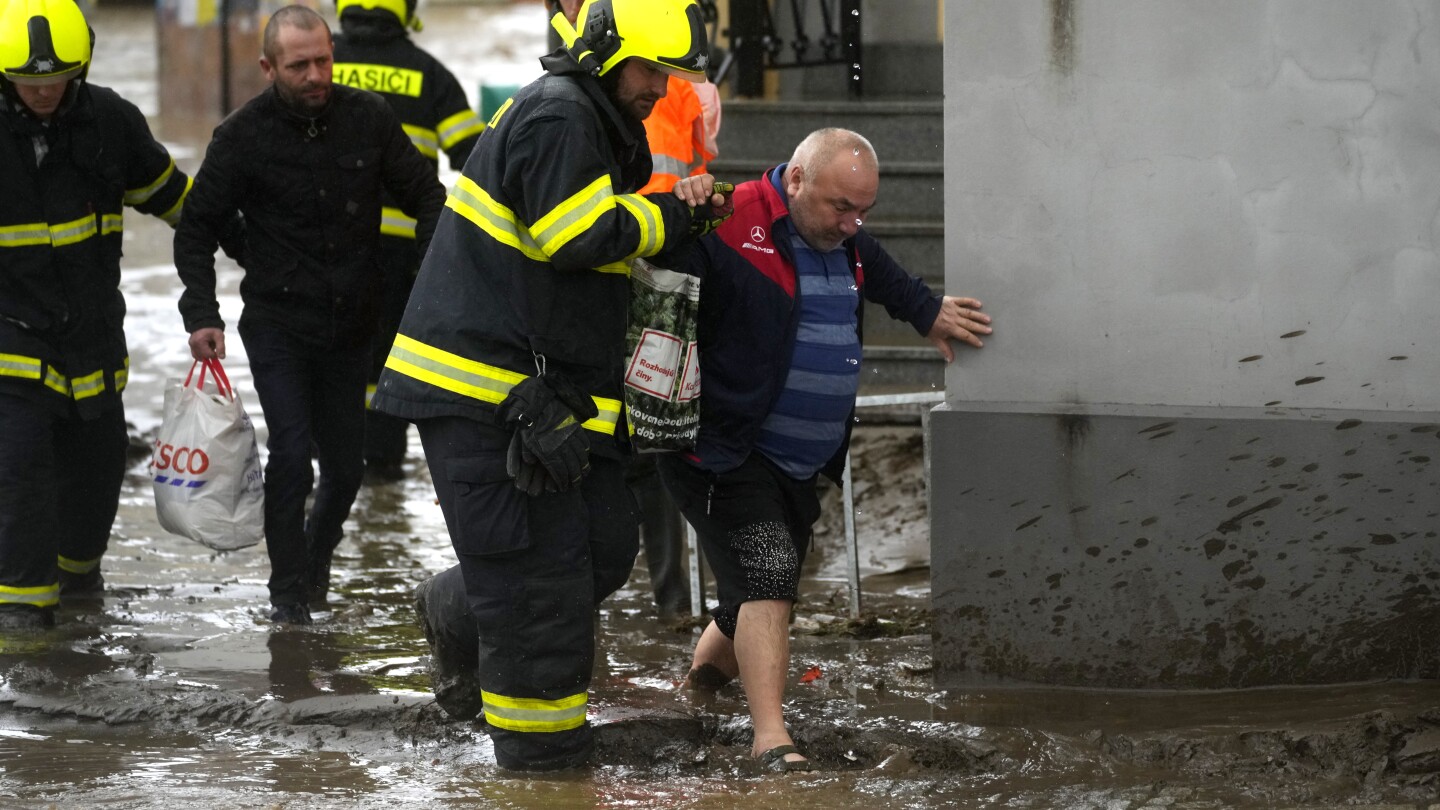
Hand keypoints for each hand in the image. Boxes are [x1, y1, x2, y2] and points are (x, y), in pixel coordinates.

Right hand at [189, 327, 225, 360]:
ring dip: (205, 355)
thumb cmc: (212, 329)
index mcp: (199, 342)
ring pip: (199, 357)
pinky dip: (201, 355)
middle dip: (210, 353)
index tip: (217, 349)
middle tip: (213, 346)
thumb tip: (222, 357)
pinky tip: (206, 349)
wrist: (205, 323)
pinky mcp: (191, 346)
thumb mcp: (219, 337)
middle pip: (203, 357)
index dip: (215, 354)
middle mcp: (193, 344)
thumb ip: (221, 347)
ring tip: (209, 346)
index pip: (208, 355)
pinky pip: (196, 355)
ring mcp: (191, 346)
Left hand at [497, 374, 597, 494]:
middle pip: (572, 466)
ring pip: (580, 456)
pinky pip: (583, 442)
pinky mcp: (575, 428)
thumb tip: (531, 463)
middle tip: (575, 483)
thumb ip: (527, 453)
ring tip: (583, 473)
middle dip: (574, 477)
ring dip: (582, 466)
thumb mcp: (524, 439)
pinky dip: (585, 451)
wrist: (538, 402)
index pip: (559, 471)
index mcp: (549, 451)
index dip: (562, 480)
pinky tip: (585, 455)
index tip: (563, 486)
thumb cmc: (530, 422)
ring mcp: (570, 437)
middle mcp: (562, 446)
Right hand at [672, 174, 732, 211]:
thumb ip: (719, 201)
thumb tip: (716, 197)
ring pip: (686, 184)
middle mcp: (696, 180)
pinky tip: (682, 199)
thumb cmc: (709, 207)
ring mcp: (686, 182)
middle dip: (698, 192)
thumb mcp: (717, 206)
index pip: (707, 178)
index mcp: (707, 181)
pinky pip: (677, 186)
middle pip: (696, 180)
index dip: (707, 185)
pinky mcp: (678, 187)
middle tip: (701, 203)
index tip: (707, 195)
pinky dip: (679, 192)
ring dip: (689, 194)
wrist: (697, 215)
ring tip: (693, 205)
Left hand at [926, 296, 992, 361]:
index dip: (973, 340)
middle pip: (970, 324)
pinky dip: (971, 302)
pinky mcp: (952, 301)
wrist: (920, 310)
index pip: (965, 335)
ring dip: (979, 316)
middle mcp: (954, 319)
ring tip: (988, 320)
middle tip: (990, 331)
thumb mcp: (935, 339)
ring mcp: (954, 309)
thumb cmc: (927, 326)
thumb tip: (951, 360)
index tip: (980, 344)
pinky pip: (963, 301)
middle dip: (980, 328)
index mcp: (950, 328)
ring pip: (969, 313)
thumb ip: (944, 349)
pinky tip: (979, 304)